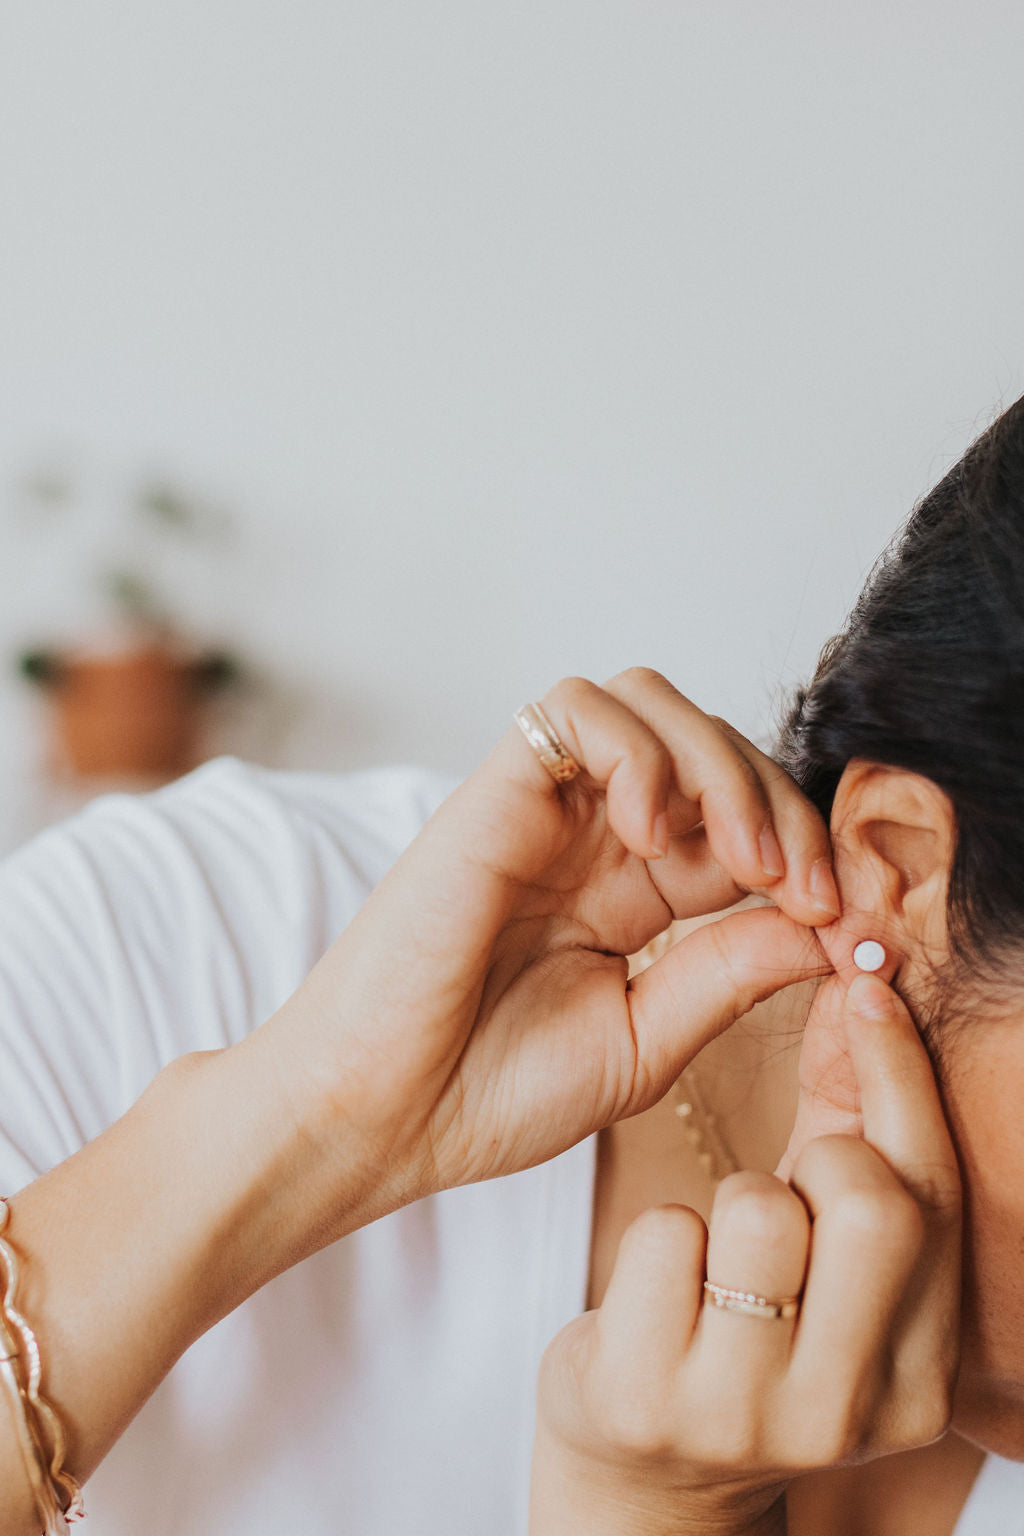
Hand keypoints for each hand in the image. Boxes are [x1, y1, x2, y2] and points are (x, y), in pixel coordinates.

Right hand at [255, 668, 835, 1216]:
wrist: (379, 1118)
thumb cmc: (489, 1093)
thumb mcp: (646, 1038)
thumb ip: (730, 972)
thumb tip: (828, 924)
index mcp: (632, 895)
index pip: (742, 821)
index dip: (806, 849)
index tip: (840, 917)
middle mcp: (592, 838)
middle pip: (711, 748)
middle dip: (780, 802)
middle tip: (801, 884)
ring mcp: (544, 810)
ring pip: (651, 703)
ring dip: (718, 763)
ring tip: (736, 854)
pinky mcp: (494, 791)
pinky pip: (578, 711)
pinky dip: (636, 750)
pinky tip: (648, 830)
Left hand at [528, 970, 961, 1534]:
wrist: (640, 1469)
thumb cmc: (741, 1327)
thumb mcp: (815, 1249)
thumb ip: (848, 1126)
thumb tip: (863, 983)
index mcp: (920, 1374)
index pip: (935, 1195)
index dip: (901, 1073)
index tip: (864, 984)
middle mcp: (847, 1410)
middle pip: (871, 1203)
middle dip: (820, 1161)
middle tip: (787, 1189)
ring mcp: (744, 1417)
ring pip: (759, 1211)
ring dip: (727, 1206)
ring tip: (717, 1254)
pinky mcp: (644, 1401)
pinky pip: (663, 1235)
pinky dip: (657, 1236)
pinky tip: (655, 1291)